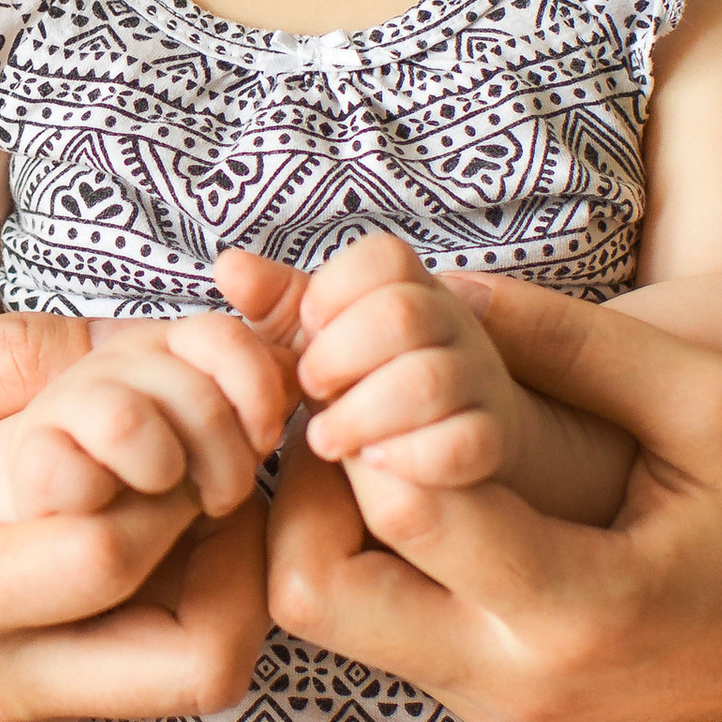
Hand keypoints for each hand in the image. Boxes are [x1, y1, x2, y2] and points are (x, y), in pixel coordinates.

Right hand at [0, 314, 278, 721]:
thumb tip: (110, 340)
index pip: (108, 553)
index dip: (164, 476)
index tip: (159, 415)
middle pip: (198, 660)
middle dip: (241, 556)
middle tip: (223, 467)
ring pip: (193, 681)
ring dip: (226, 587)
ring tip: (197, 493)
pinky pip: (147, 685)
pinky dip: (178, 610)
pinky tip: (146, 531)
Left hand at [247, 233, 522, 548]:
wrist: (448, 432)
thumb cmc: (366, 375)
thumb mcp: (320, 333)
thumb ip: (276, 300)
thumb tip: (229, 267)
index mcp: (410, 284)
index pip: (384, 258)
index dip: (334, 293)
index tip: (308, 329)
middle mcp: (452, 323)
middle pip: (402, 315)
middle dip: (339, 356)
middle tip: (309, 389)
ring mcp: (478, 380)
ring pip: (428, 381)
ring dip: (362, 414)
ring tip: (325, 439)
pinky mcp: (491, 439)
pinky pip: (464, 443)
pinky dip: (410, 457)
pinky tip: (373, 464)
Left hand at [265, 262, 721, 721]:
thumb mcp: (711, 395)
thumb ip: (569, 343)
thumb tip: (434, 286)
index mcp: (583, 607)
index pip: (397, 508)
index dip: (363, 408)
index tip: (377, 339)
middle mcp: (524, 683)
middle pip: (314, 595)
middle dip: (301, 483)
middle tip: (338, 392)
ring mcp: (507, 710)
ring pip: (332, 620)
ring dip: (324, 518)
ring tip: (368, 419)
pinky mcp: (502, 709)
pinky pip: (384, 634)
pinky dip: (368, 554)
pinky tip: (409, 471)